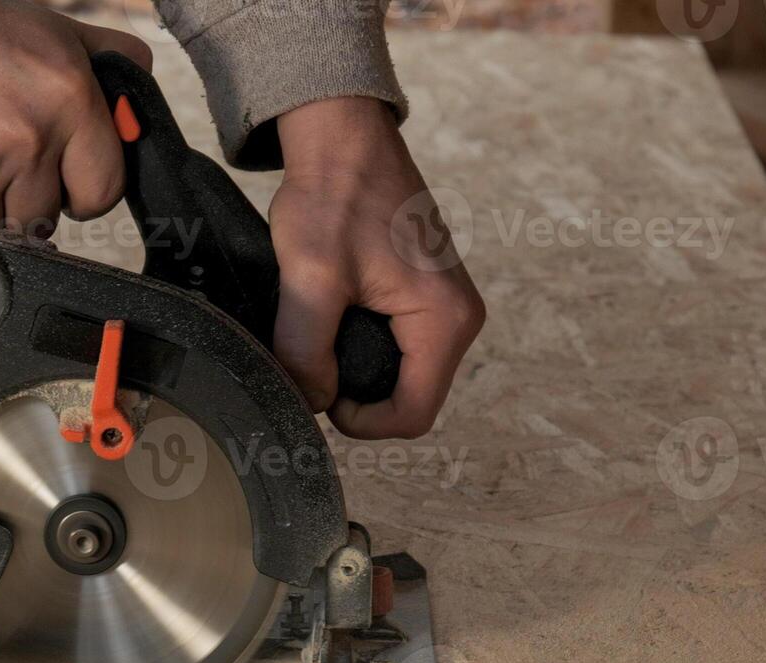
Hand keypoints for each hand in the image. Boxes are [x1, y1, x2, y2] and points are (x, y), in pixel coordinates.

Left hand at [270, 97, 484, 439]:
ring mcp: (445, 306)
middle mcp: (458, 318)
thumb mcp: (311, 276)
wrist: (343, 137)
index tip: (318, 395)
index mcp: (445, 320)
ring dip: (357, 370)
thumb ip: (307, 350)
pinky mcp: (424, 295)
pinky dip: (360, 346)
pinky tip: (330, 321)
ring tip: (317, 339)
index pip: (413, 414)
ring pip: (401, 374)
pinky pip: (397, 346)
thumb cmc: (336, 194)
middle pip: (410, 398)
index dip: (361, 422)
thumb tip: (310, 400)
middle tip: (312, 366)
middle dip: (358, 397)